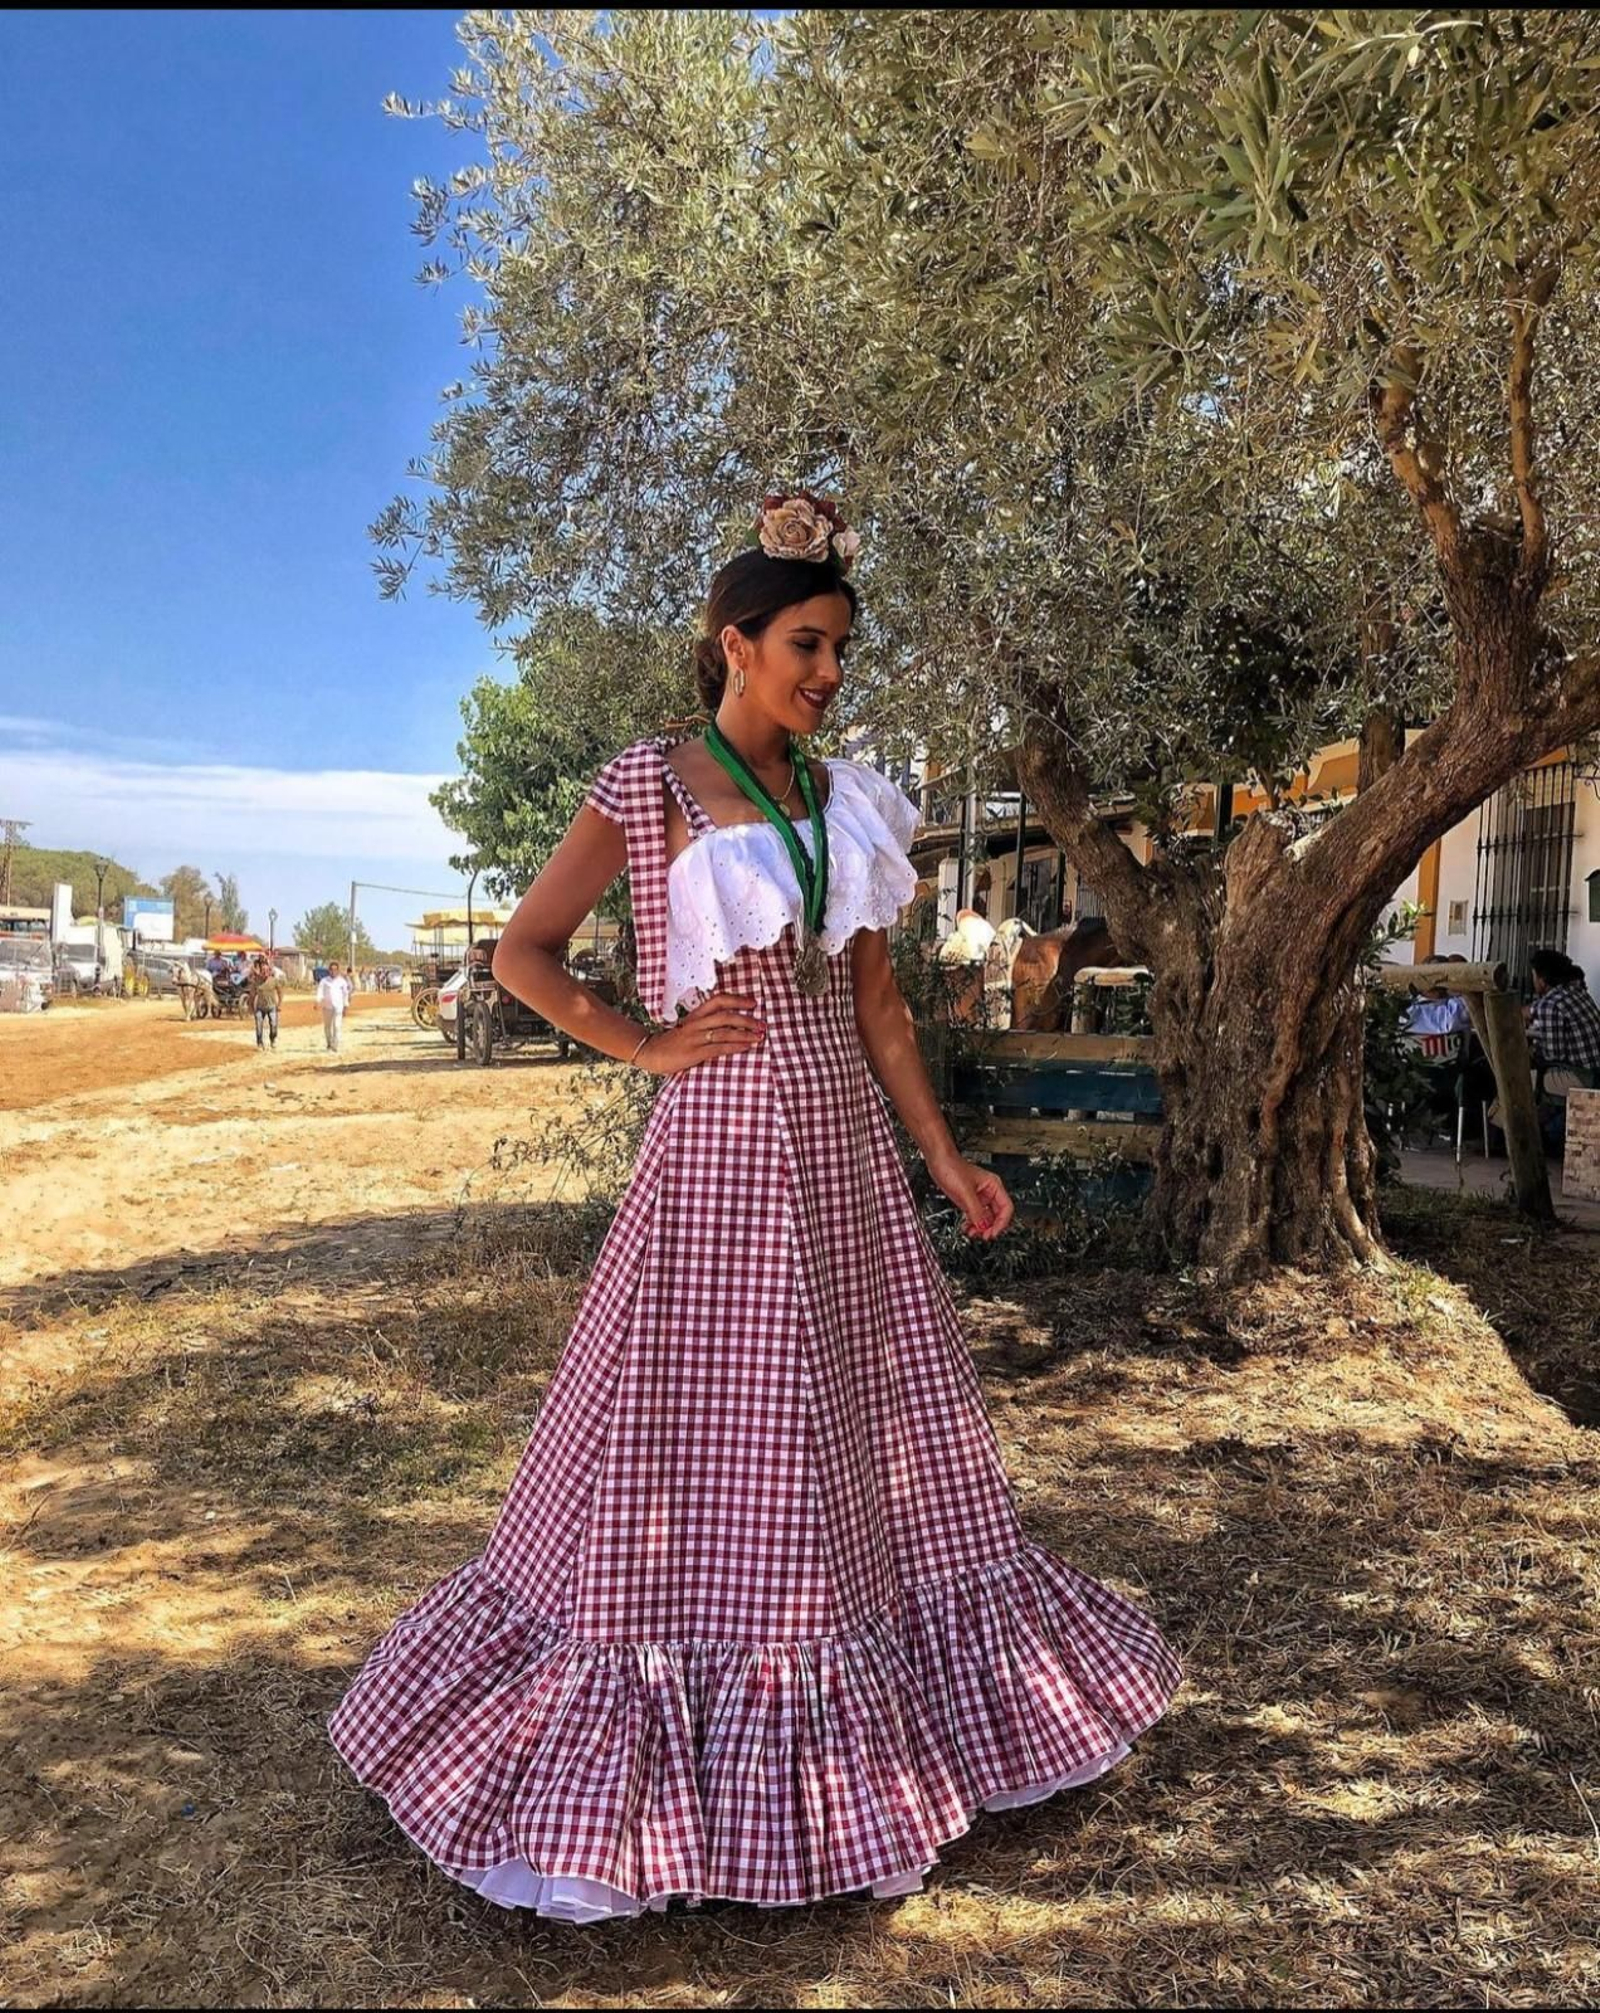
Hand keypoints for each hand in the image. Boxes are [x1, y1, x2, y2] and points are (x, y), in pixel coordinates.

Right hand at [636, 991, 765, 1073]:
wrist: (649, 1052)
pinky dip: (735, 1046)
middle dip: (747, 1019)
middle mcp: (696, 1023)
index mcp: (695, 1015)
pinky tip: (746, 1047)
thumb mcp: (688, 1029)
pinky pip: (718, 1048)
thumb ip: (705, 1027)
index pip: (718, 1000)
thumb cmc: (671, 1043)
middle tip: (762, 1024)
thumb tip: (729, 1029)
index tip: (753, 1002)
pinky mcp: (694, 1052)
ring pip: (724, 1031)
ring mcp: (695, 1037)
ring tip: (759, 1037)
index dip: (737, 999)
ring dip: (745, 1034)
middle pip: (726, 1015)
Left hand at [928, 1152, 1013, 1239]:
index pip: (1006, 1208)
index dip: (1001, 1223)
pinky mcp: (969, 1200)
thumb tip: (983, 1226)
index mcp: (994, 1186)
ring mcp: (979, 1196)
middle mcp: (988, 1192)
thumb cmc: (952, 1168)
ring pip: (986, 1217)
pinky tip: (967, 1228)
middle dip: (991, 1227)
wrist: (938, 1161)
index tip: (992, 1233)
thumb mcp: (965, 1192)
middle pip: (997, 1214)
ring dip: (981, 1227)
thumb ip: (976, 1211)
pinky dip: (973, 1223)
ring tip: (973, 1233)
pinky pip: (976, 1215)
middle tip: (983, 1236)